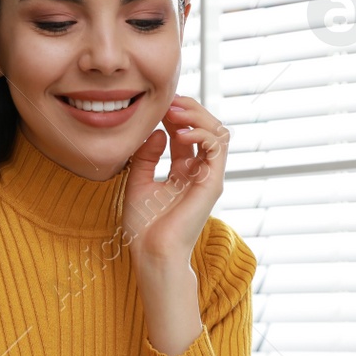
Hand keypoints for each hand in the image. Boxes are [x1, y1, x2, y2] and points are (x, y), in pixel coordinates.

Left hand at [122, 95, 228, 265]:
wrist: (152, 252)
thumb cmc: (145, 226)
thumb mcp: (138, 181)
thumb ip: (146, 156)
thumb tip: (158, 132)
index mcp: (183, 171)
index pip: (187, 132)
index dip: (175, 114)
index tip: (157, 105)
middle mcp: (199, 171)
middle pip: (206, 127)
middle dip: (189, 109)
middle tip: (168, 103)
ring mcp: (208, 176)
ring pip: (218, 132)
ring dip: (197, 116)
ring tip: (174, 113)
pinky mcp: (212, 183)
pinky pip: (217, 147)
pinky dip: (201, 133)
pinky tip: (180, 133)